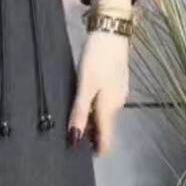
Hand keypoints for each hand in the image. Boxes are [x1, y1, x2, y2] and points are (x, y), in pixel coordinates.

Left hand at [68, 28, 130, 155]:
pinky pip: (104, 104)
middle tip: (67, 135)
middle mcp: (117, 105)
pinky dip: (93, 107)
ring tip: (70, 118)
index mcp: (109, 109)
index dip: (94, 150)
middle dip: (89, 136)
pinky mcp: (116, 83)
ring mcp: (118, 94)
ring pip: (103, 116)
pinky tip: (82, 101)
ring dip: (90, 121)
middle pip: (104, 129)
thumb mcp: (84, 86)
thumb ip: (79, 112)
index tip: (77, 154)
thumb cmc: (97, 59)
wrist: (112, 31)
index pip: (106, 141)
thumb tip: (75, 139)